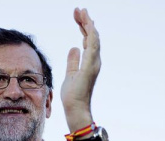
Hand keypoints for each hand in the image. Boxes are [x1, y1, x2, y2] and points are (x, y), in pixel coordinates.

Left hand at [61, 8, 100, 130]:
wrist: (75, 107)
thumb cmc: (72, 94)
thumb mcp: (70, 73)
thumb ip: (73, 61)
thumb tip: (74, 48)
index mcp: (89, 61)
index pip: (88, 39)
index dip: (83, 26)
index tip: (77, 16)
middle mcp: (94, 60)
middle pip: (92, 36)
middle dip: (85, 21)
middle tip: (78, 9)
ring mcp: (94, 63)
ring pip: (94, 38)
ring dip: (88, 24)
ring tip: (82, 12)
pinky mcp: (90, 67)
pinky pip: (93, 47)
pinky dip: (91, 35)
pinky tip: (87, 25)